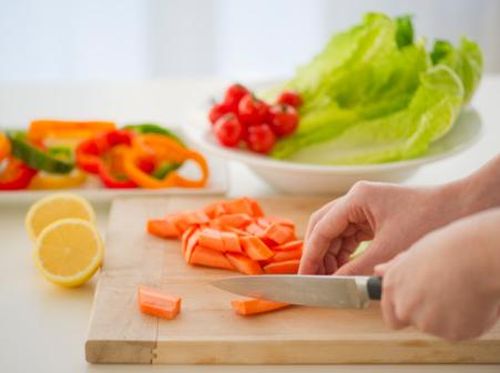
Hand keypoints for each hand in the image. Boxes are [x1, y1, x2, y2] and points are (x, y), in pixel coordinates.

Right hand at [299, 181, 463, 274]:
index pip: (322, 228)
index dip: (311, 255)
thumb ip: (355, 270)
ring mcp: (365, 206)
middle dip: (318, 253)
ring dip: (331, 254)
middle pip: (324, 226)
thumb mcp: (387, 251)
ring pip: (336, 231)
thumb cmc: (427, 221)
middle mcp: (356, 198)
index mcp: (356, 199)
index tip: (304, 276)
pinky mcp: (374, 215)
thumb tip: (333, 285)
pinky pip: (351, 234)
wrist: (461, 208)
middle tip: (314, 278)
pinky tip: (344, 268)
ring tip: (330, 278)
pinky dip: (345, 252)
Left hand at [375, 208, 499, 340]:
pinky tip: (471, 299)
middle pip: (416, 322)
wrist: (475, 254)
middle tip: (446, 291)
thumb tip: (378, 271)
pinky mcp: (451, 332)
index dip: (406, 313)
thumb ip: (395, 268)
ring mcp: (426, 322)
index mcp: (392, 287)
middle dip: (429, 312)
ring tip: (460, 289)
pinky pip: (459, 331)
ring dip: (449, 315)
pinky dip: (467, 321)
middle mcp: (404, 307)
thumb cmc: (447, 248)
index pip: (392, 317)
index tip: (420, 305)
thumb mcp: (413, 253)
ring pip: (439, 326)